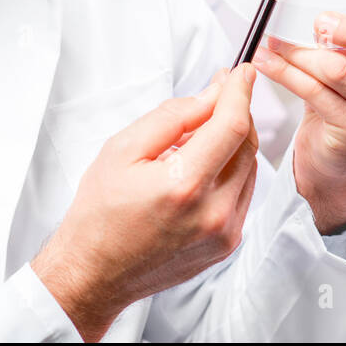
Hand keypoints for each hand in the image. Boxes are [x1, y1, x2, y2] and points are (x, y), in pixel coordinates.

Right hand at [31, 64, 259, 341]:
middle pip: (246, 144)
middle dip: (236, 112)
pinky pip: (243, 193)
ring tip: (200, 132)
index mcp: (184, 186)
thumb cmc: (100, 213)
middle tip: (219, 92)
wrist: (95, 274)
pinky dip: (231, 169)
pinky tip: (204, 164)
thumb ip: (172, 117)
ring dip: (234, 141)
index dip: (239, 92)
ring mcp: (224, 233)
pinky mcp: (226, 244)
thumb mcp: (122, 149)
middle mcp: (212, 212)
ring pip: (250, 168)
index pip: (231, 125)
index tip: (242, 72)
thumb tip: (211, 95)